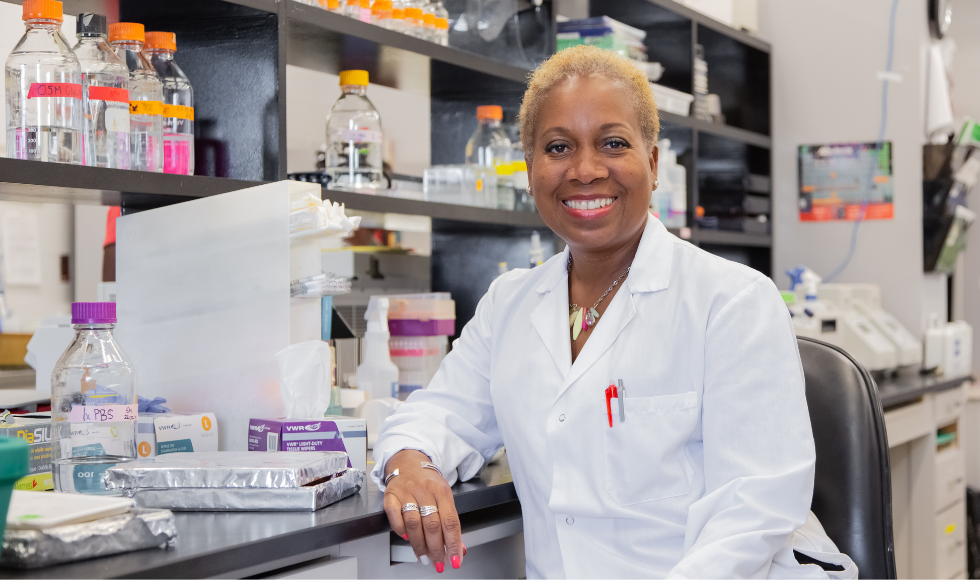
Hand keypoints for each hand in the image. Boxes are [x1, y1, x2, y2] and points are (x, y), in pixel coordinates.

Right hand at [382, 450, 464, 571]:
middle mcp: (424, 490)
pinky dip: (400, 530)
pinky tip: (406, 538)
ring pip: (413, 523)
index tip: (455, 560)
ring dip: (419, 545)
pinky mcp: (391, 495)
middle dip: (436, 548)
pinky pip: (394, 516)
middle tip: (438, 562)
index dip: (453, 543)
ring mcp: (406, 492)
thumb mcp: (444, 496)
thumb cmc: (428, 482)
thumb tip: (459, 549)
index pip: (450, 521)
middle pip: (432, 525)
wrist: (408, 461)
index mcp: (442, 491)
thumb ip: (450, 522)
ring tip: (424, 557)